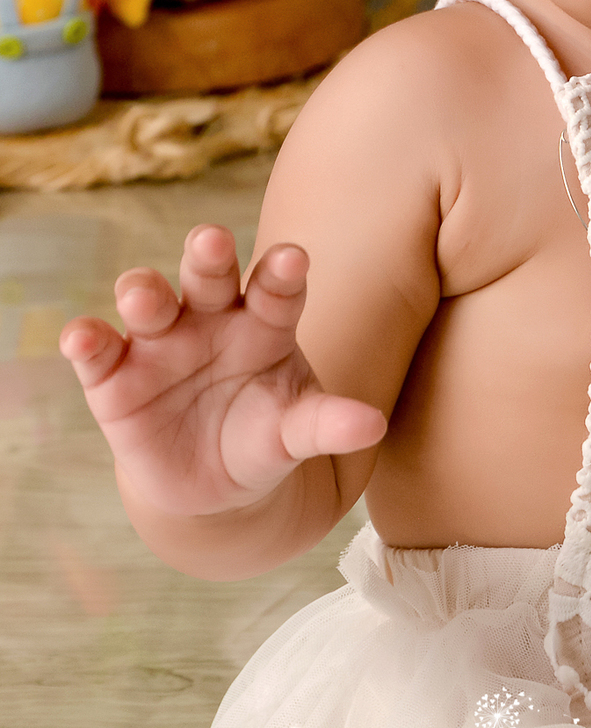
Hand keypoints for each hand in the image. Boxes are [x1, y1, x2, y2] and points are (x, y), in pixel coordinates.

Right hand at [59, 224, 386, 518]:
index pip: (277, 286)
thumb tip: (373, 426)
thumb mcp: (294, 432)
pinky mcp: (114, 377)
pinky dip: (86, 340)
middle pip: (210, 274)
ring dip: (143, 291)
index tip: (293, 258)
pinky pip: (98, 351)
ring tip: (142, 295)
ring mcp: (160, 341)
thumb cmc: (263, 435)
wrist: (212, 485)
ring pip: (149, 300)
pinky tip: (80, 336)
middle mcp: (212, 316)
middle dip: (208, 255)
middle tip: (212, 241)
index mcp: (266, 319)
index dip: (283, 271)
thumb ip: (326, 424)